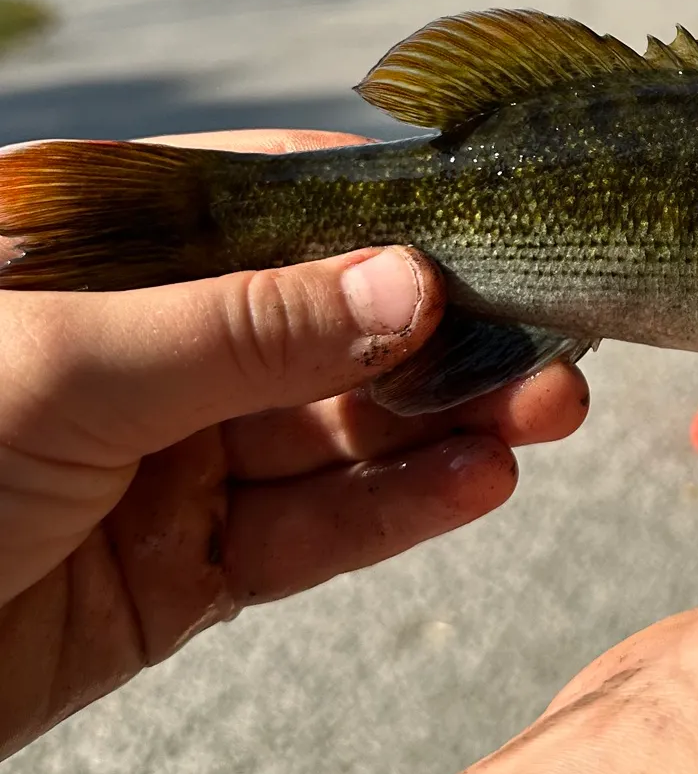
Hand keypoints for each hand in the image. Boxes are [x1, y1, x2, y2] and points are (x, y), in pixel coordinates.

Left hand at [0, 129, 587, 761]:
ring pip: (340, 432)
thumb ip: (250, 329)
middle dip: (444, 337)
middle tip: (555, 341)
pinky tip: (475, 484)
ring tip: (547, 414)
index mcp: (92, 255)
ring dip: (445, 425)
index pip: (271, 206)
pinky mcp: (188, 567)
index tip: (498, 232)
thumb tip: (412, 284)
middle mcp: (143, 347)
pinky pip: (312, 528)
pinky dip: (396, 510)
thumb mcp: (65, 370)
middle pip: (328, 330)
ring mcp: (172, 459)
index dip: (389, 219)